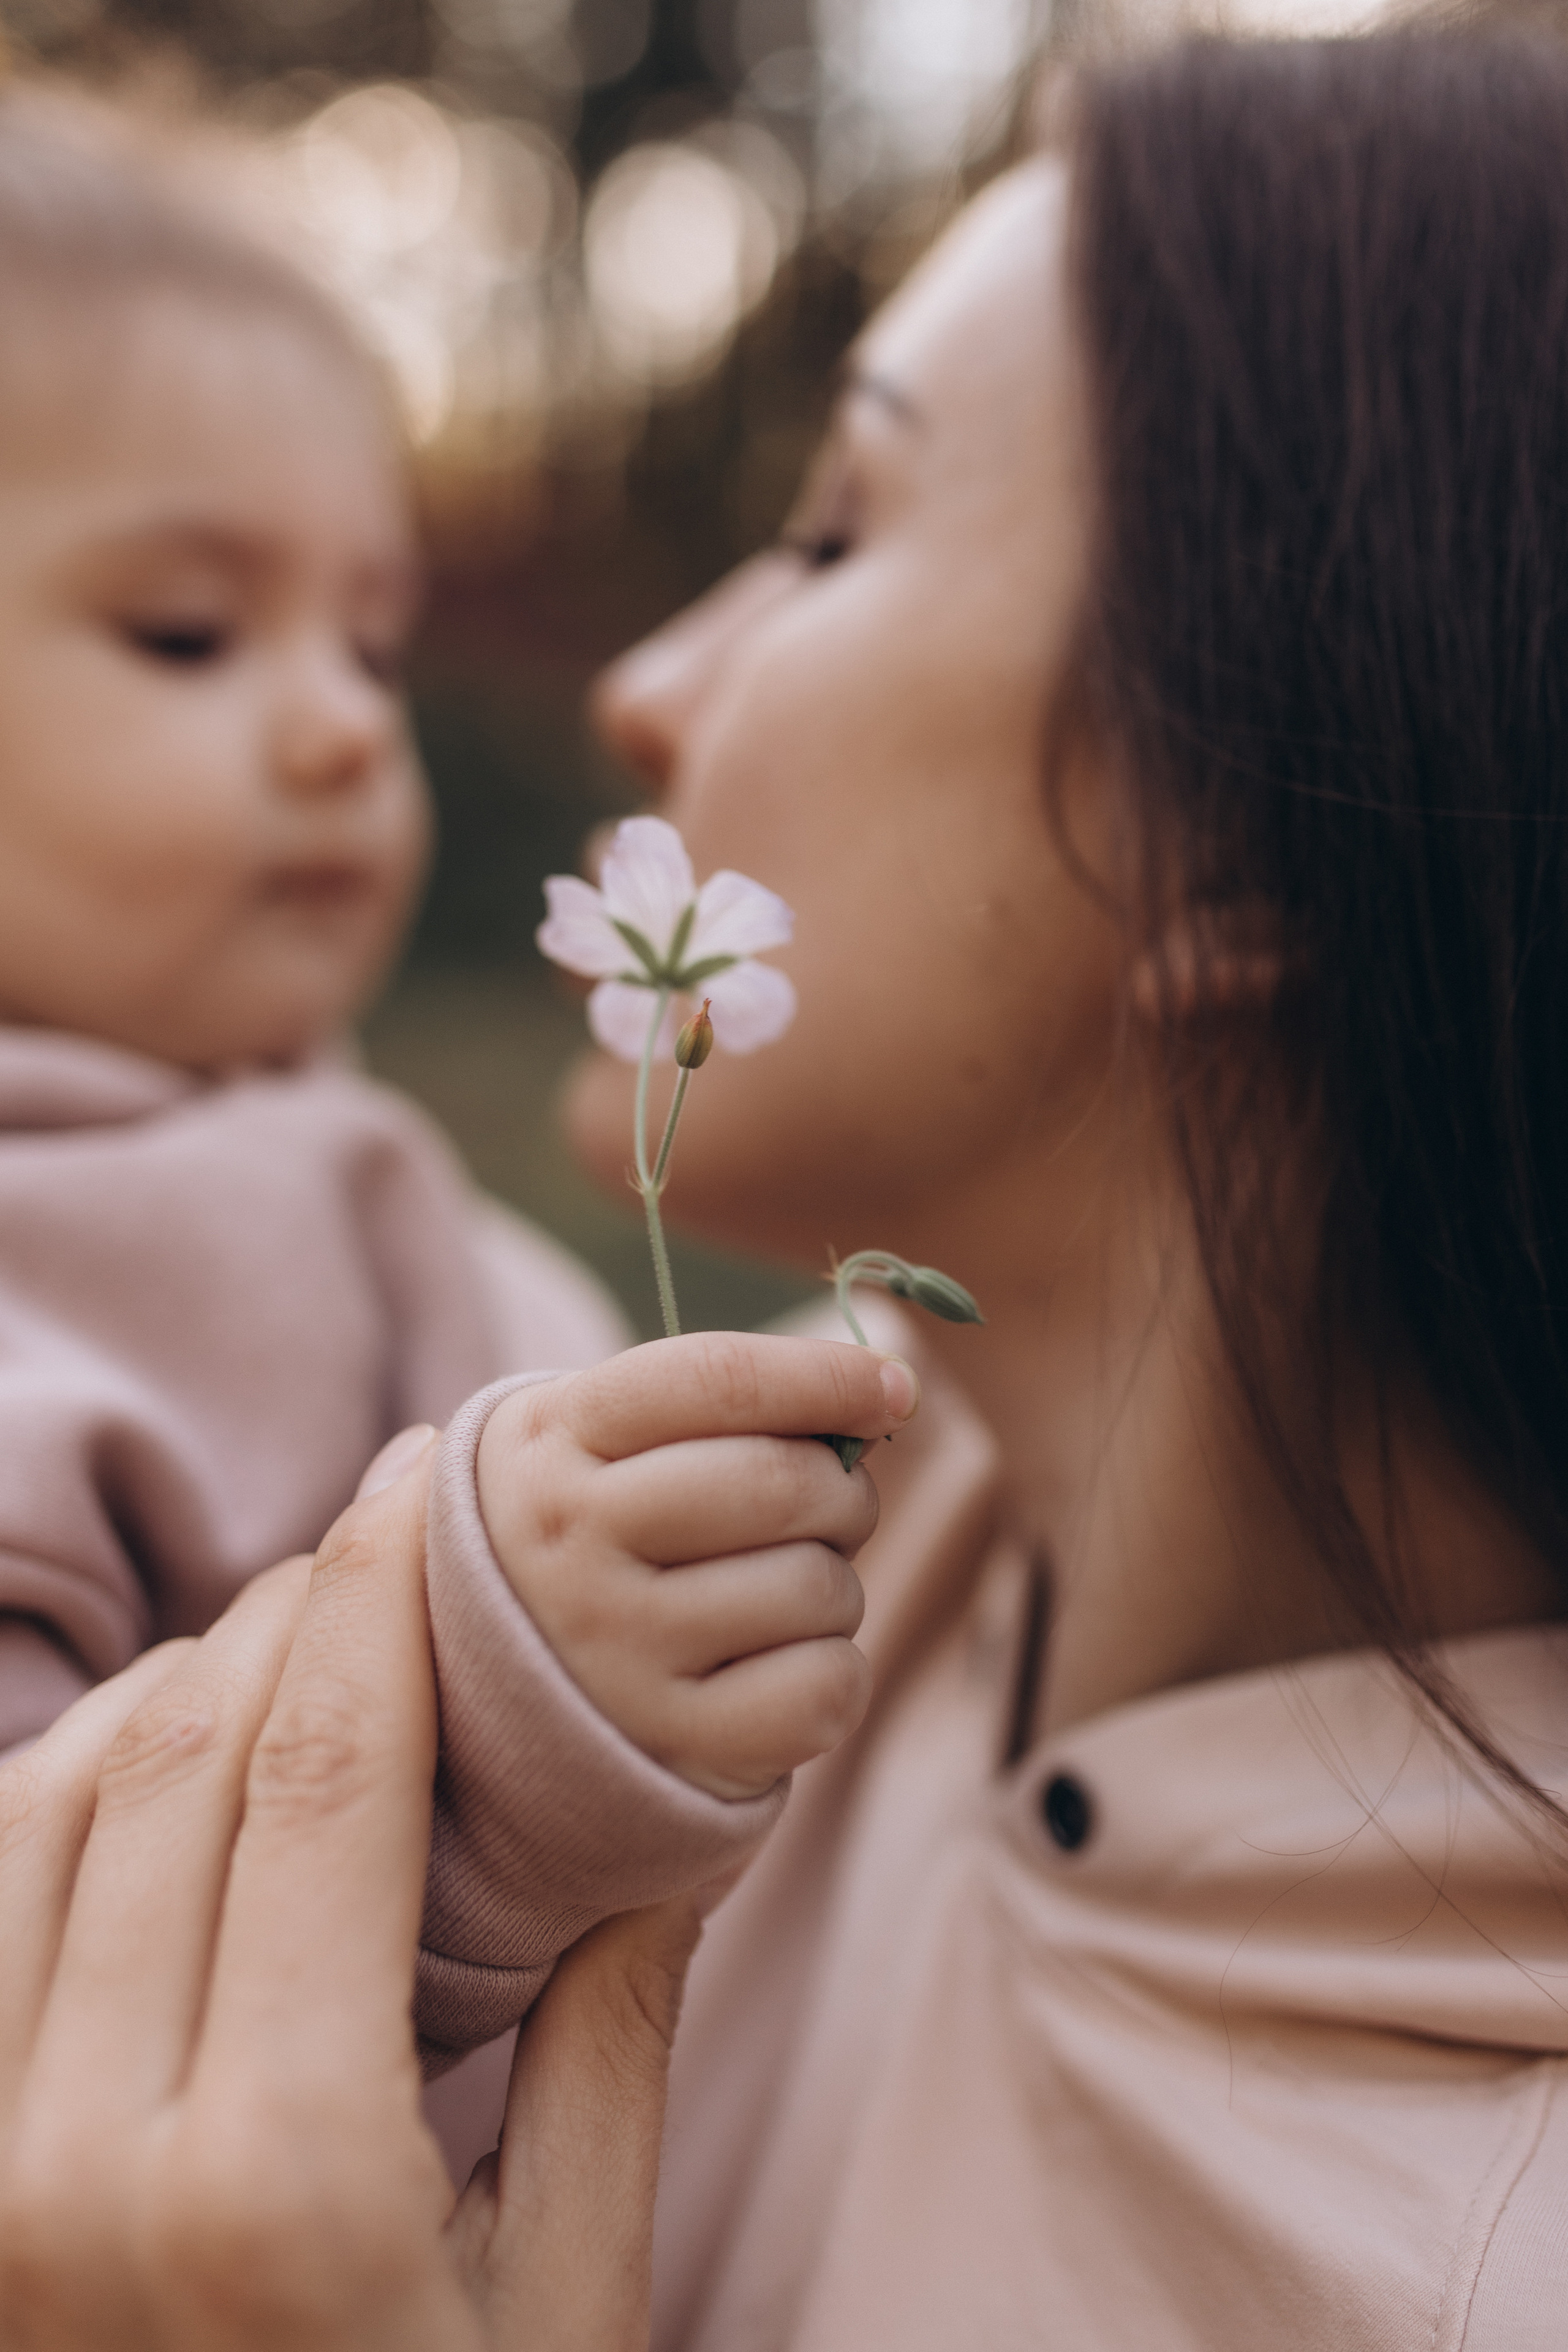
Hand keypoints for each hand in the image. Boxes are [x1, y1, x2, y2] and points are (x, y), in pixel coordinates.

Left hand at [0, 1437, 698, 2350]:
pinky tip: (153, 1771)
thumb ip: (612, 2052)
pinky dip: (56, 1797)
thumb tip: (666, 1834)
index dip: (374, 1602)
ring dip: (166, 1690)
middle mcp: (84, 2169)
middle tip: (374, 1536)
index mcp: (281, 2181)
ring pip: (45, 1813)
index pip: (318, 1783)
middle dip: (287, 1613)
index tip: (420, 1484)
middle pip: (180, 1767)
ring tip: (278, 1642)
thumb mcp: (571, 2304)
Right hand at [476, 1332, 920, 1798]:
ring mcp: (615, 1653)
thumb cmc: (604, 1533)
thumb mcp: (609, 1440)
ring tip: (773, 1597)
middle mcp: (568, 1545)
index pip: (717, 1381)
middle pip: (782, 1481)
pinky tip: (777, 1665)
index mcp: (552, 1443)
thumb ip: (727, 1403)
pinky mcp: (673, 1744)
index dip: (826, 1375)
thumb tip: (888, 1391)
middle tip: (824, 1511)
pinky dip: (833, 1671)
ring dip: (833, 1586)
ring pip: (817, 1585)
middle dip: (842, 1491)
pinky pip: (825, 1686)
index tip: (894, 1386)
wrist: (502, 1691)